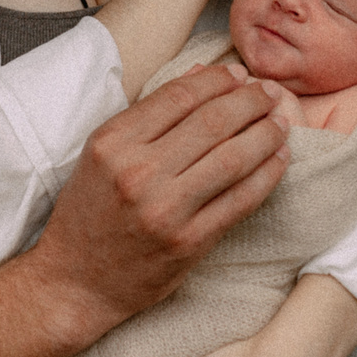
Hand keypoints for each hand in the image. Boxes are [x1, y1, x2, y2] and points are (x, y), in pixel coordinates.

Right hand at [26, 67, 287, 341]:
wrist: (75, 281)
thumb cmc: (89, 213)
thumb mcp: (103, 154)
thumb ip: (149, 116)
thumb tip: (201, 76)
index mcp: (112, 143)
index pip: (178, 96)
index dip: (217, 81)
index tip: (238, 75)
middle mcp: (138, 173)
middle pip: (212, 122)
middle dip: (250, 101)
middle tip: (269, 93)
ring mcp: (166, 210)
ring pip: (232, 158)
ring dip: (265, 134)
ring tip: (281, 122)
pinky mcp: (188, 242)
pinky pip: (240, 200)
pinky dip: (267, 176)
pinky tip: (279, 159)